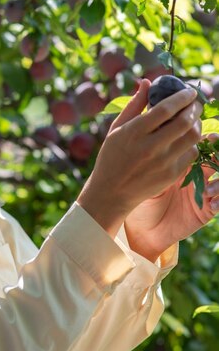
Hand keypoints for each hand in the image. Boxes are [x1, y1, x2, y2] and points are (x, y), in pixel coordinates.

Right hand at [77, 79, 201, 241]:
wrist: (111, 193)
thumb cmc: (112, 157)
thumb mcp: (116, 129)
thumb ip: (134, 105)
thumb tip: (147, 81)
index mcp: (134, 133)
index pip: (166, 109)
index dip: (182, 96)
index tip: (189, 91)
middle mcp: (150, 147)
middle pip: (184, 121)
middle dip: (195, 108)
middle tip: (195, 103)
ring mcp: (163, 163)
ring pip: (192, 137)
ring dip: (197, 124)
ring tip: (192, 119)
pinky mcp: (171, 175)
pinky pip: (191, 153)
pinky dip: (191, 142)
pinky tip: (184, 138)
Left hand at [124, 134, 218, 261]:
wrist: (142, 227)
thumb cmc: (139, 196)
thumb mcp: (144, 171)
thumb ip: (152, 150)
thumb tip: (153, 124)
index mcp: (182, 160)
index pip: (200, 142)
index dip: (207, 137)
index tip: (207, 136)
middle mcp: (197, 172)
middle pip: (216, 155)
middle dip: (218, 152)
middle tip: (215, 154)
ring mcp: (204, 190)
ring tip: (208, 189)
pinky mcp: (207, 209)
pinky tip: (210, 201)